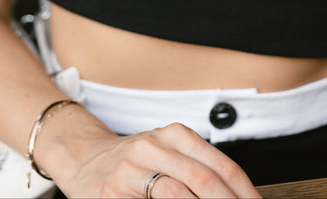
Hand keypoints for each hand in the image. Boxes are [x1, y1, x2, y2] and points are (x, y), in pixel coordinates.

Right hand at [57, 121, 261, 197]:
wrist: (82, 157)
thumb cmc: (133, 161)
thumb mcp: (167, 152)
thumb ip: (198, 169)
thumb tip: (236, 194)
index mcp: (176, 134)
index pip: (221, 166)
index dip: (244, 192)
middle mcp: (155, 146)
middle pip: (203, 179)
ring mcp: (132, 170)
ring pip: (177, 193)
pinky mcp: (113, 192)